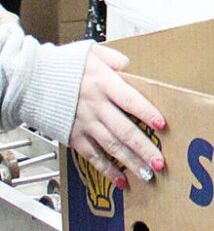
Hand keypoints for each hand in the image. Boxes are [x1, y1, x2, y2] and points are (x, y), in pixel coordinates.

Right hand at [69, 46, 165, 188]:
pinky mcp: (74, 136)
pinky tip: (120, 179)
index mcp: (104, 84)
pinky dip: (106, 169)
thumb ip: (116, 59)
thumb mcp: (93, 53)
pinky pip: (92, 156)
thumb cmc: (66, 66)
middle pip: (124, 130)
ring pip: (111, 146)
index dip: (146, 112)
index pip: (129, 100)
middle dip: (144, 148)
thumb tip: (133, 67)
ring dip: (131, 162)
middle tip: (160, 162)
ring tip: (148, 174)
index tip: (162, 124)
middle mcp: (96, 106)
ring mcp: (85, 124)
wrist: (32, 79)